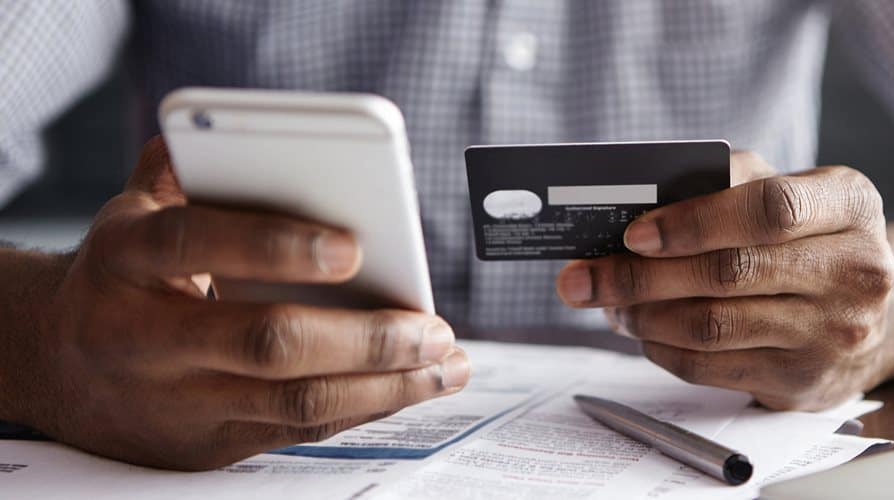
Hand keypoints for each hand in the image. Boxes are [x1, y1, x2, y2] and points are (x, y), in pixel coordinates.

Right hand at [17, 137, 469, 469]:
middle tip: (431, 326)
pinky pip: (299, 431)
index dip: (275, 244)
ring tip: (445, 364)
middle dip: (364, 338)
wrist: (53, 367)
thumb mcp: (134, 210)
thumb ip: (188, 166)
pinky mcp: (207, 444)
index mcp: (124, 258)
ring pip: (295, 403)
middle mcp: (143, 336)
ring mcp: (177, 400)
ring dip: (386, 385)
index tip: (354, 246)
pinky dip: (366, 409)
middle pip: (265, 342)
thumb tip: (256, 134)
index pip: (195, 241)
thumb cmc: (123, 274)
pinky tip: (413, 386)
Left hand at [555, 152, 893, 409]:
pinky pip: (712, 367)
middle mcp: (857, 270)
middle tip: (586, 276)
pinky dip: (663, 349)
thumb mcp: (789, 192)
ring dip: (645, 316)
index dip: (695, 222)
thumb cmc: (807, 240)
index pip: (771, 209)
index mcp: (851, 204)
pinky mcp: (804, 381)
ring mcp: (835, 333)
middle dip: (641, 276)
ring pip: (714, 325)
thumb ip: (728, 183)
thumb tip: (637, 204)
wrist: (866, 313)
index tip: (634, 232)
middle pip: (730, 273)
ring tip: (610, 303)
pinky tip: (643, 331)